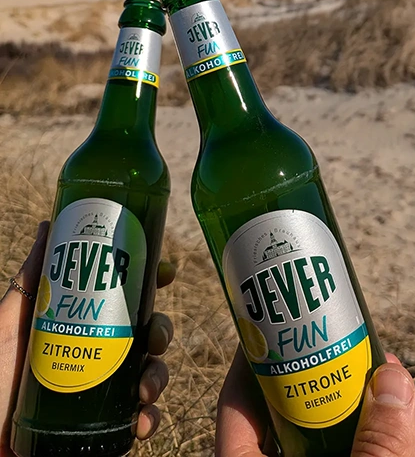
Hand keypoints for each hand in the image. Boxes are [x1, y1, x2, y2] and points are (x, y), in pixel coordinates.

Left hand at [0, 221, 175, 454]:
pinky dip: (150, 419)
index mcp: (85, 322)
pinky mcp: (106, 426)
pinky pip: (143, 419)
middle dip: (162, 330)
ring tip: (145, 388)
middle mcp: (101, 352)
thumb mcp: (11, 322)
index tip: (165, 272)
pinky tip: (141, 421)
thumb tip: (48, 222)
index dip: (152, 282)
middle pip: (148, 331)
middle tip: (154, 336)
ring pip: (152, 372)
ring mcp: (105, 390)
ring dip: (159, 376)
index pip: (127, 296)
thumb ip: (32, 277)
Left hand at [216, 347, 414, 456]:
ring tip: (411, 380)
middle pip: (306, 413)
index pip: (238, 405)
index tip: (276, 313)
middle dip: (345, 377)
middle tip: (367, 343)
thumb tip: (393, 380)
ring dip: (390, 411)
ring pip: (352, 440)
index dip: (256, 356)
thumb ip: (375, 447)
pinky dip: (411, 447)